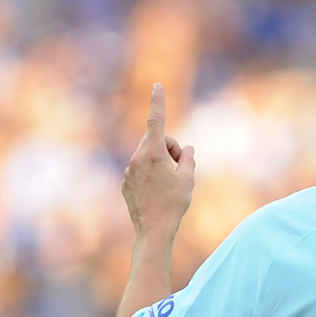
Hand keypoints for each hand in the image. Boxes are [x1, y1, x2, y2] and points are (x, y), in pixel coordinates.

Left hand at [122, 84, 194, 241]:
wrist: (153, 230)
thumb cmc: (174, 203)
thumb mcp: (189, 178)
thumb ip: (189, 158)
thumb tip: (187, 149)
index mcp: (152, 154)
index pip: (157, 121)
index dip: (158, 102)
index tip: (156, 86)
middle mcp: (137, 158)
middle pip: (157, 141)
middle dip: (170, 149)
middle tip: (181, 168)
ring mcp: (129, 171)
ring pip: (149, 156)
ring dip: (161, 163)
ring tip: (169, 185)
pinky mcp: (126, 182)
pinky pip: (141, 169)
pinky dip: (151, 174)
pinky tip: (157, 193)